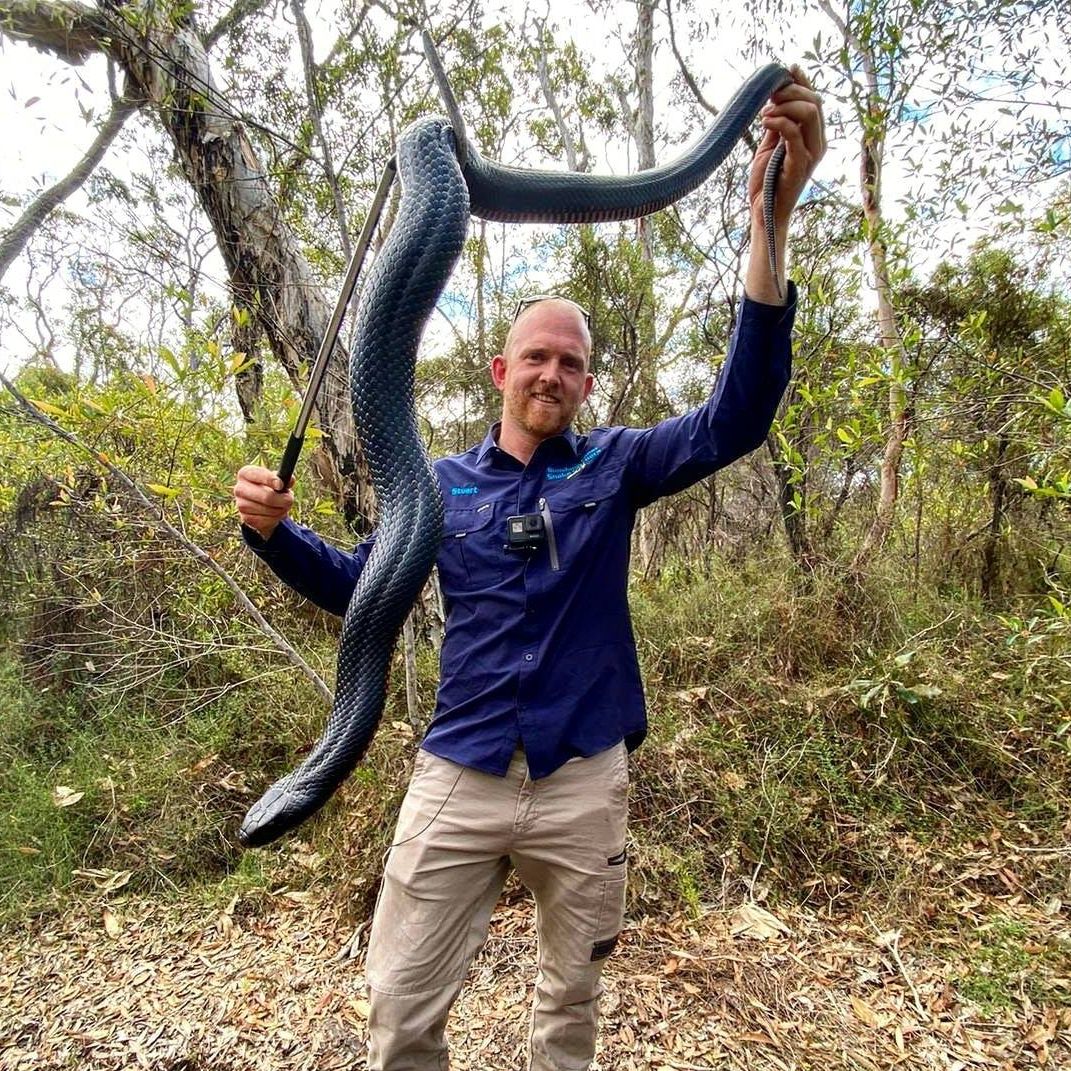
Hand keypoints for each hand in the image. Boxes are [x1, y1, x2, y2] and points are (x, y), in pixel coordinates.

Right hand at [233, 465, 294, 540]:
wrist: (261, 506)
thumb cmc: (271, 488)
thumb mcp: (277, 479)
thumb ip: (284, 477)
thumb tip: (289, 480)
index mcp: (245, 473)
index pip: (257, 474)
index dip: (271, 480)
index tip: (281, 485)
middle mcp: (239, 488)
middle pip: (267, 496)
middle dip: (283, 499)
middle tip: (290, 499)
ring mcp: (241, 505)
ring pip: (270, 510)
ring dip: (282, 509)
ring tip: (282, 506)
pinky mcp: (246, 519)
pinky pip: (268, 520)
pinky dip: (276, 518)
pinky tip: (275, 514)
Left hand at [748, 65, 825, 232]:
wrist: (764, 212)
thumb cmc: (767, 181)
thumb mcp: (770, 146)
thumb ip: (778, 124)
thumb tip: (775, 97)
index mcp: (813, 136)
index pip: (815, 100)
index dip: (803, 81)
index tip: (787, 69)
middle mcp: (818, 143)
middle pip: (814, 101)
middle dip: (791, 91)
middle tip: (769, 96)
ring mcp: (812, 154)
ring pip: (809, 113)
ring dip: (785, 105)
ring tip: (765, 113)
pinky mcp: (801, 164)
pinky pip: (794, 133)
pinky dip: (779, 121)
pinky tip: (764, 121)